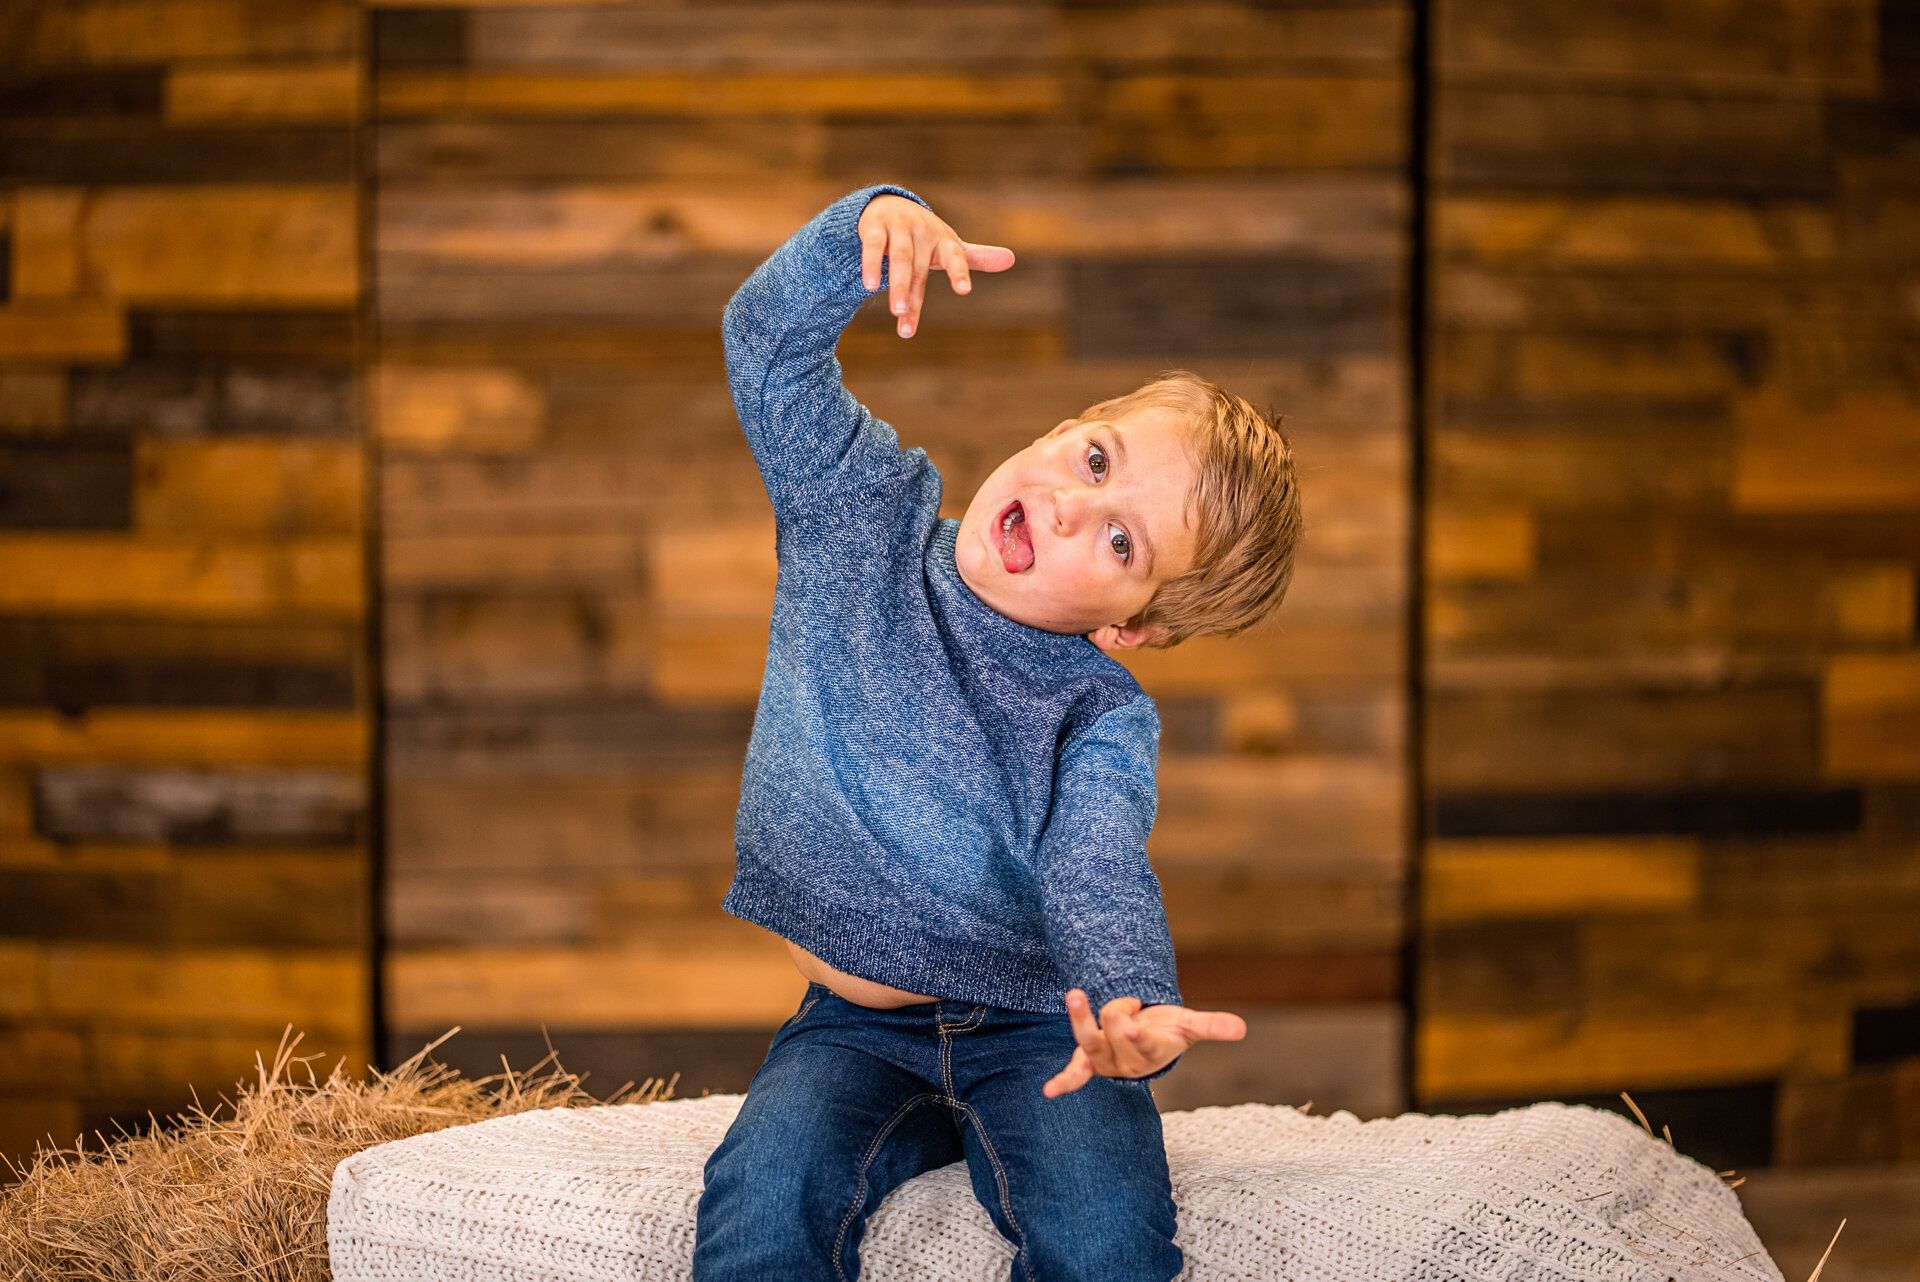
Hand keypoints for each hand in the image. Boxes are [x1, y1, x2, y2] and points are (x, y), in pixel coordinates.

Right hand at [857, 193, 1014, 338]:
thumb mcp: (949, 245)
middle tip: (909, 327)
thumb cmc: (924, 235)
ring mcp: (899, 228)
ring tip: (897, 311)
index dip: (959, 272)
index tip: (964, 291)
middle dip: (914, 296)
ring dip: (897, 285)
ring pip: (899, 258)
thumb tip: (1011, 260)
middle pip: (919, 268)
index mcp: (944, 239)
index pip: (955, 256)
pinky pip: (873, 246)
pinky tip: (868, 286)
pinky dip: (870, 265)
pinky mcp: (875, 227)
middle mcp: (923, 232)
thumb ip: (975, 258)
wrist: (889, 203)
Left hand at [1041, 989, 1247, 1097]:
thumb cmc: (1167, 1029)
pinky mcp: (1086, 1059)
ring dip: (1080, 1019)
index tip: (1131, 1019)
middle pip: (1112, 1035)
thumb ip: (1211, 1026)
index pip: (1142, 1043)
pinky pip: (1075, 1074)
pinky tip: (1049, 1092)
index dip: (1134, 1033)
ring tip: (1074, 993)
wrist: (1146, 1041)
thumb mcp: (1187, 1025)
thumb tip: (1242, 1028)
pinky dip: (1064, 1083)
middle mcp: (1126, 1061)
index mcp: (1151, 1052)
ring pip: (1089, 1041)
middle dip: (1116, 1012)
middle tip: (1129, 1002)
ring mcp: (1104, 1060)